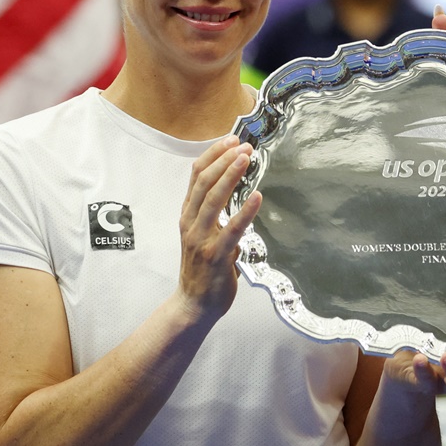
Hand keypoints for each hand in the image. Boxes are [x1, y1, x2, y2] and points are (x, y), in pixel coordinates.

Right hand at [176, 136, 261, 322]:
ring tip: (246, 159)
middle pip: (203, 182)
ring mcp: (201, 239)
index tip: (231, 140)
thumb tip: (233, 194)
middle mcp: (191, 223)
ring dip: (230, 176)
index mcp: (188, 215)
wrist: (193, 305)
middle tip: (244, 145)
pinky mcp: (215, 256)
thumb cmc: (202, 269)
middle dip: (224, 160)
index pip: (196, 176)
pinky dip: (244, 211)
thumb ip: (214, 215)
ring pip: (213, 200)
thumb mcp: (203, 234)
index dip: (213, 155)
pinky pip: (231, 230)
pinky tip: (257, 197)